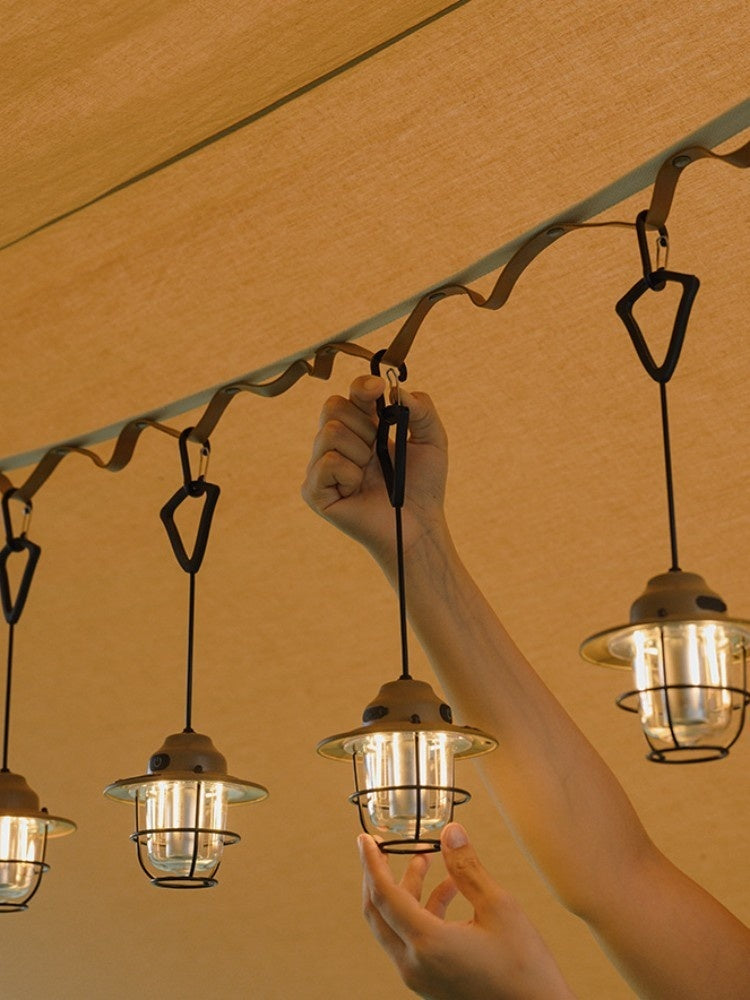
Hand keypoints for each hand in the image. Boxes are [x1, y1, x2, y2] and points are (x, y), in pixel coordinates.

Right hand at [301, 375, 448, 568]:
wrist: (418, 526)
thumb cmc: (423, 487)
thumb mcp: (433, 440)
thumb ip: (421, 408)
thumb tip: (397, 389)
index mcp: (361, 428)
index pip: (350, 394)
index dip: (362, 387)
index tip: (379, 389)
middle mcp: (336, 444)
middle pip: (333, 407)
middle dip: (365, 426)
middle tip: (379, 451)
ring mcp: (321, 467)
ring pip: (330, 433)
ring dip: (360, 452)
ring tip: (371, 474)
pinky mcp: (314, 491)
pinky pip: (326, 463)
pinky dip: (349, 474)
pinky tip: (358, 489)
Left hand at [358, 823, 576, 999]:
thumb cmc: (524, 969)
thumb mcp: (499, 907)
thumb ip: (467, 868)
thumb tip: (450, 833)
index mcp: (427, 944)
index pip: (383, 895)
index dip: (371, 862)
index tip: (364, 839)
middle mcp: (414, 965)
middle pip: (379, 912)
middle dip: (380, 875)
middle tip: (385, 846)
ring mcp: (420, 977)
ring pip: (395, 925)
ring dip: (406, 890)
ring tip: (426, 860)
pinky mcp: (431, 982)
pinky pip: (411, 940)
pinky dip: (422, 911)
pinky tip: (449, 890)